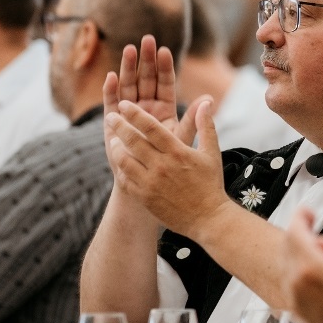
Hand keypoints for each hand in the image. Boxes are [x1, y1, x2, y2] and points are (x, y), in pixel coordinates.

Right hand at [103, 35, 189, 177]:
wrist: (148, 184)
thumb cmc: (168, 164)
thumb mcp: (182, 139)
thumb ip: (193, 121)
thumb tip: (208, 99)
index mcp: (164, 109)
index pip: (165, 83)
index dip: (164, 67)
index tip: (165, 50)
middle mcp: (145, 107)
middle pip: (145, 79)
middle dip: (145, 60)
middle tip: (147, 40)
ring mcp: (128, 113)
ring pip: (128, 86)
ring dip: (127, 68)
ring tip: (129, 50)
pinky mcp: (112, 123)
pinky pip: (111, 104)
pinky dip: (111, 91)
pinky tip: (111, 77)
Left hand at [106, 97, 227, 237]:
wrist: (208, 219)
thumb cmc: (210, 184)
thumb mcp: (211, 153)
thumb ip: (206, 126)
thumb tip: (206, 102)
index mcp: (177, 152)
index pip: (150, 127)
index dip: (134, 113)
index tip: (123, 105)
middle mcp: (162, 166)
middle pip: (133, 141)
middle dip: (119, 126)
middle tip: (110, 117)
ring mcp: (151, 183)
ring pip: (124, 160)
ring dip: (116, 148)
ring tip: (114, 141)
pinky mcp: (145, 198)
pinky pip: (125, 180)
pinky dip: (121, 170)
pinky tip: (121, 164)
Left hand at [283, 207, 322, 322]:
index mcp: (308, 266)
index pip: (296, 229)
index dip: (303, 215)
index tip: (311, 210)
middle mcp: (294, 280)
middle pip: (289, 244)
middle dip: (303, 233)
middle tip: (321, 233)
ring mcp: (292, 295)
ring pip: (288, 262)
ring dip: (302, 252)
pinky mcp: (295, 306)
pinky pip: (291, 278)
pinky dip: (301, 269)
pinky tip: (320, 274)